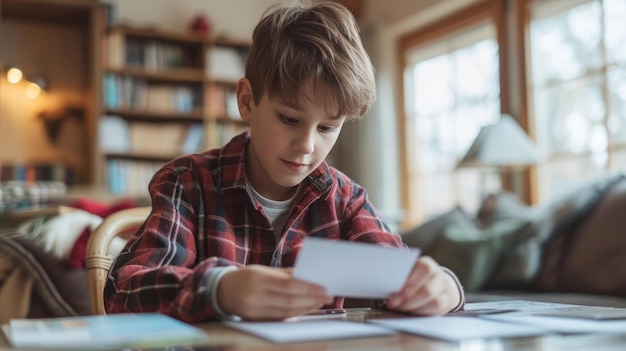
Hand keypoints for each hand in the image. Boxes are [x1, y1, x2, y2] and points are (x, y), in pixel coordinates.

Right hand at [217, 264, 333, 320]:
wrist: (221, 291)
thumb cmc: (246, 277)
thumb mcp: (262, 270)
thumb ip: (284, 274)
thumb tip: (308, 275)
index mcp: (258, 279)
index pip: (288, 285)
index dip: (308, 288)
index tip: (323, 288)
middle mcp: (255, 296)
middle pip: (289, 301)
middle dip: (311, 299)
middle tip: (327, 296)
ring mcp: (254, 311)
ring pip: (286, 313)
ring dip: (306, 308)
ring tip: (319, 302)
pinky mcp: (255, 321)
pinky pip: (279, 319)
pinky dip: (295, 315)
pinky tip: (306, 309)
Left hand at [385, 256, 460, 314]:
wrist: (438, 285)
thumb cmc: (416, 279)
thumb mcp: (408, 274)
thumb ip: (399, 278)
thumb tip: (384, 285)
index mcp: (427, 264)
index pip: (423, 269)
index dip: (410, 282)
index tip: (396, 293)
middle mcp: (438, 274)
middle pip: (427, 288)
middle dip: (407, 299)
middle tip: (393, 304)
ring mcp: (445, 288)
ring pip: (433, 300)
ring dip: (414, 306)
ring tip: (401, 308)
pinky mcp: (449, 300)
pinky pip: (437, 308)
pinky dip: (422, 311)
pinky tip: (412, 311)